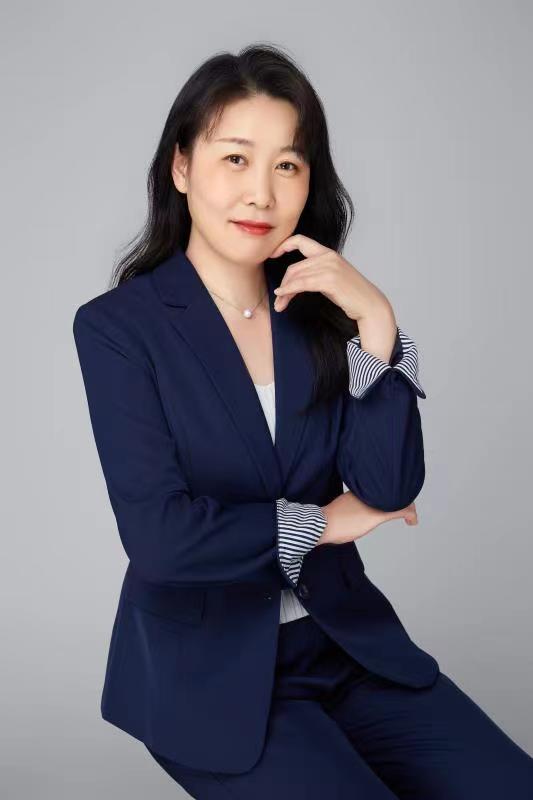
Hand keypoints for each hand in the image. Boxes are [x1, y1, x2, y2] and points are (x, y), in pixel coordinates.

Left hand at [270, 234, 389, 321]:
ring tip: (279, 305)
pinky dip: (289, 290)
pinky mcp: (329, 280)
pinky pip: (301, 284)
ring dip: (284, 292)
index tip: (272, 254)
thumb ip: (315, 272)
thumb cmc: (350, 294)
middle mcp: (328, 256)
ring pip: (296, 277)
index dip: (284, 245)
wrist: (368, 304)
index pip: (300, 240)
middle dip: (283, 283)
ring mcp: (329, 267)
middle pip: (294, 267)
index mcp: (328, 253)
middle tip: (277, 299)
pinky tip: (282, 296)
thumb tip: (294, 279)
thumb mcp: (331, 277)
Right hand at [318, 490, 417, 545]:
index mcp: (358, 491)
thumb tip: (349, 516)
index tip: (393, 499)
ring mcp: (374, 503)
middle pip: (392, 492)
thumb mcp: (340, 508)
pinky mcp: (378, 515)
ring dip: (407, 508)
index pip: (380, 488)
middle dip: (402, 499)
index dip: (390, 493)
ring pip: (398, 500)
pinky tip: (412, 521)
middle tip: (407, 510)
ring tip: (410, 517)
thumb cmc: (327, 520)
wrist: (322, 523)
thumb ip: (349, 508)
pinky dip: (410, 514)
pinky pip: (401, 511)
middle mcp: (368, 494)